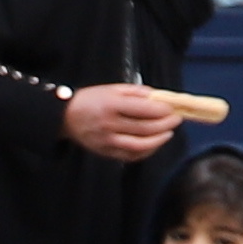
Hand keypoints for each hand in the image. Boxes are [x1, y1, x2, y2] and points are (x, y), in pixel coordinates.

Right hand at [62, 81, 186, 161]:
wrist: (66, 117)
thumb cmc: (91, 100)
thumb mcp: (112, 88)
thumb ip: (136, 92)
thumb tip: (158, 97)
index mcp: (112, 105)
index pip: (144, 109)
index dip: (162, 110)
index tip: (173, 108)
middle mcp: (110, 124)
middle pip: (145, 128)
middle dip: (165, 124)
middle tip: (176, 119)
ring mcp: (108, 141)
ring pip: (140, 145)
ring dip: (159, 140)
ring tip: (168, 133)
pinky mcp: (106, 152)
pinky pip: (131, 155)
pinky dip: (146, 151)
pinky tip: (154, 144)